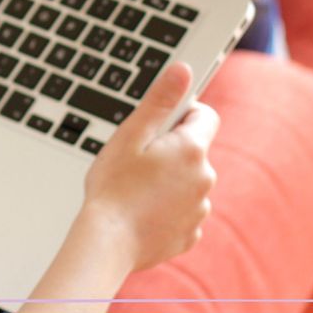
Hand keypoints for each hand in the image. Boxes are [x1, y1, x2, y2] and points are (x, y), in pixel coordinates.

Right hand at [80, 62, 218, 272]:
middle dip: (169, 149)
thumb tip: (183, 69)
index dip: (182, 113)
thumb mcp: (131, 135)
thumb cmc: (113, 187)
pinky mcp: (190, 234)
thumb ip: (160, 101)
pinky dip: (167, 208)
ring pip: (188, 182)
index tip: (157, 124)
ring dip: (168, 180)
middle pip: (193, 150)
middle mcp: (205, 177)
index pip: (204, 115)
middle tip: (135, 159)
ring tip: (135, 188)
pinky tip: (141, 211)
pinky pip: (183, 211)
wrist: (107, 243)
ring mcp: (200, 208)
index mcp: (191, 149)